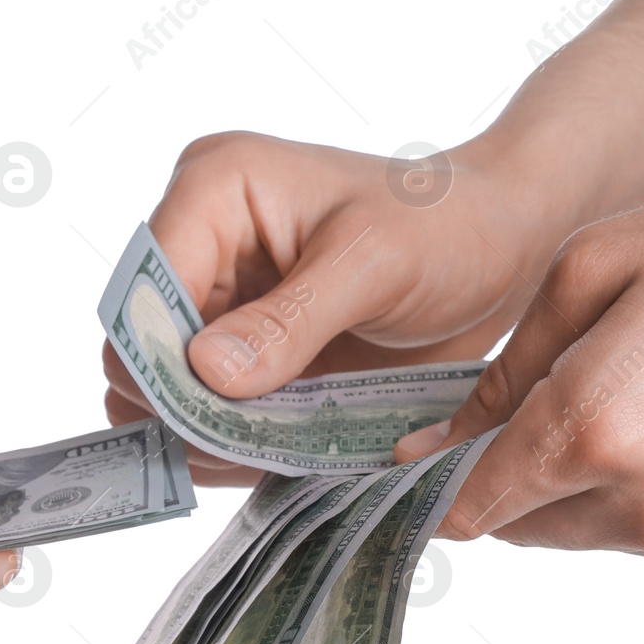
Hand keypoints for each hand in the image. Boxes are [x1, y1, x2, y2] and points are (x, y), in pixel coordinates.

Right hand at [103, 130, 593, 483]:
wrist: (501, 247)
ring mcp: (218, 303)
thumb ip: (289, 320)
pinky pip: (208, 417)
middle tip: (256, 445)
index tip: (218, 419)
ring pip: (167, 396)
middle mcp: (199, 243)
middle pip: (142, 351)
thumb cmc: (447, 226)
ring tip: (281, 448)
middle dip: (187, 409)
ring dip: (211, 437)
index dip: (164, 363)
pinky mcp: (242, 352)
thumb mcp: (374, 263)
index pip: (143, 292)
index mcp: (213, 190)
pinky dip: (236, 446)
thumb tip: (205, 373)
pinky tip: (285, 452)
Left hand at [394, 115, 643, 573]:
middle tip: (529, 407)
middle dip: (508, 476)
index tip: (411, 462)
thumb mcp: (610, 256)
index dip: (434, 484)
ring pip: (593, 533)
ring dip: (582, 486)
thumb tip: (458, 424)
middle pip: (527, 525)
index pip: (476, 499)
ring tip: (638, 394)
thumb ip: (515, 354)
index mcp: (602, 426)